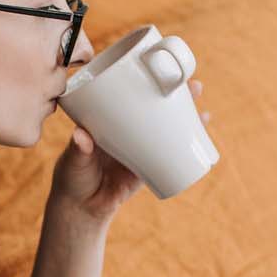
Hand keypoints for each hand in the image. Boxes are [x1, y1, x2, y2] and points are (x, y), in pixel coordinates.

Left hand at [48, 79, 210, 224]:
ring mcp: (141, 148)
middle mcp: (129, 129)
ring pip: (168, 128)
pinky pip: (171, 155)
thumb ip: (78, 149)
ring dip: (188, 119)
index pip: (132, 94)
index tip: (164, 69)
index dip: (150, 80)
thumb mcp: (73, 159)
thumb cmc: (72, 177)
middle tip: (195, 87)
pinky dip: (187, 147)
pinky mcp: (148, 168)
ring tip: (204, 113)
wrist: (82, 208)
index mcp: (110, 120)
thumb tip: (82, 136)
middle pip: (157, 107)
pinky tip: (201, 140)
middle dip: (178, 96)